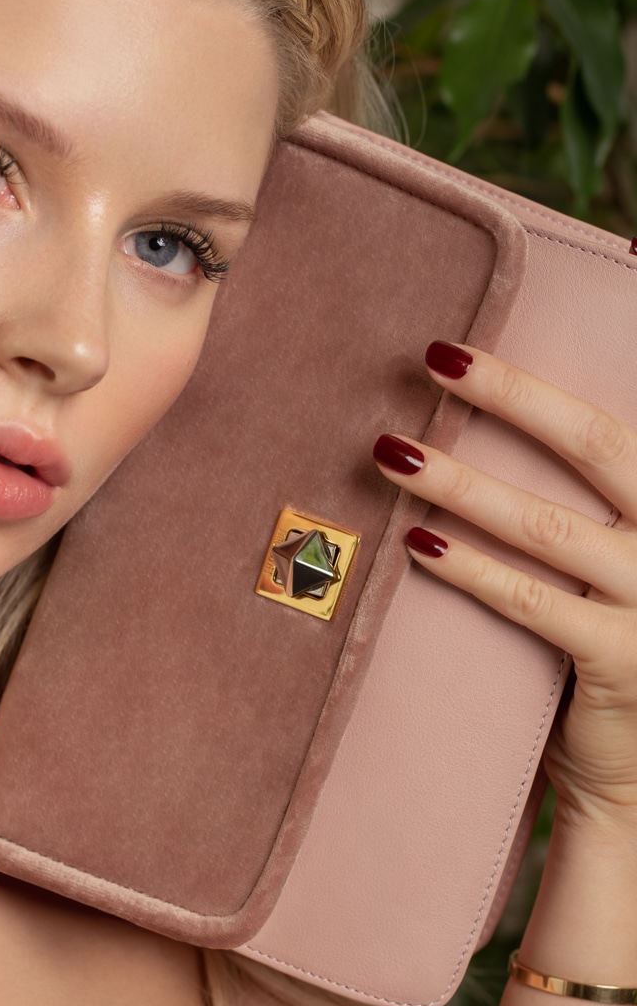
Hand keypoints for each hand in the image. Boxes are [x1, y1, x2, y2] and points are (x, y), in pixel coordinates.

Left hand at [372, 340, 636, 834]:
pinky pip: (531, 602)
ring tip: (392, 453)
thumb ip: (585, 498)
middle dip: (511, 396)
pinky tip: (419, 544)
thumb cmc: (618, 634)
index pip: (614, 423)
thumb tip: (493, 421)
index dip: (537, 381)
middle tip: (434, 361)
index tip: (466, 346)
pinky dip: (471, 570)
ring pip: (546, 525)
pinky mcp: (623, 659)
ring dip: (463, 484)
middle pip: (594, 445)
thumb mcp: (619, 555)